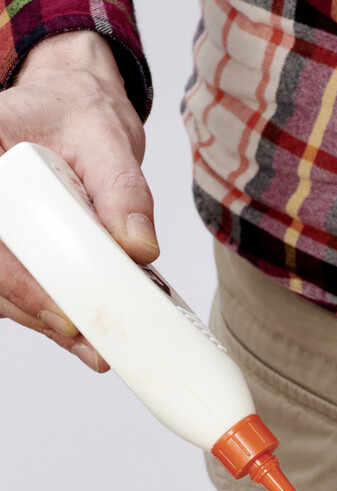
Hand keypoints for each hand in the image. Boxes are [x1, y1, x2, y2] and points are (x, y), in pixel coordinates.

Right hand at [0, 31, 158, 369]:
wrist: (75, 113)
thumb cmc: (79, 116)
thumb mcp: (107, 142)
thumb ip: (124, 192)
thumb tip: (139, 246)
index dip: (20, 281)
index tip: (62, 315)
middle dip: (39, 311)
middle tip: (89, 340)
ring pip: (3, 288)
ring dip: (47, 322)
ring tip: (94, 348)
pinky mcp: (10, 248)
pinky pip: (21, 287)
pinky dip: (52, 313)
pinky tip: (84, 336)